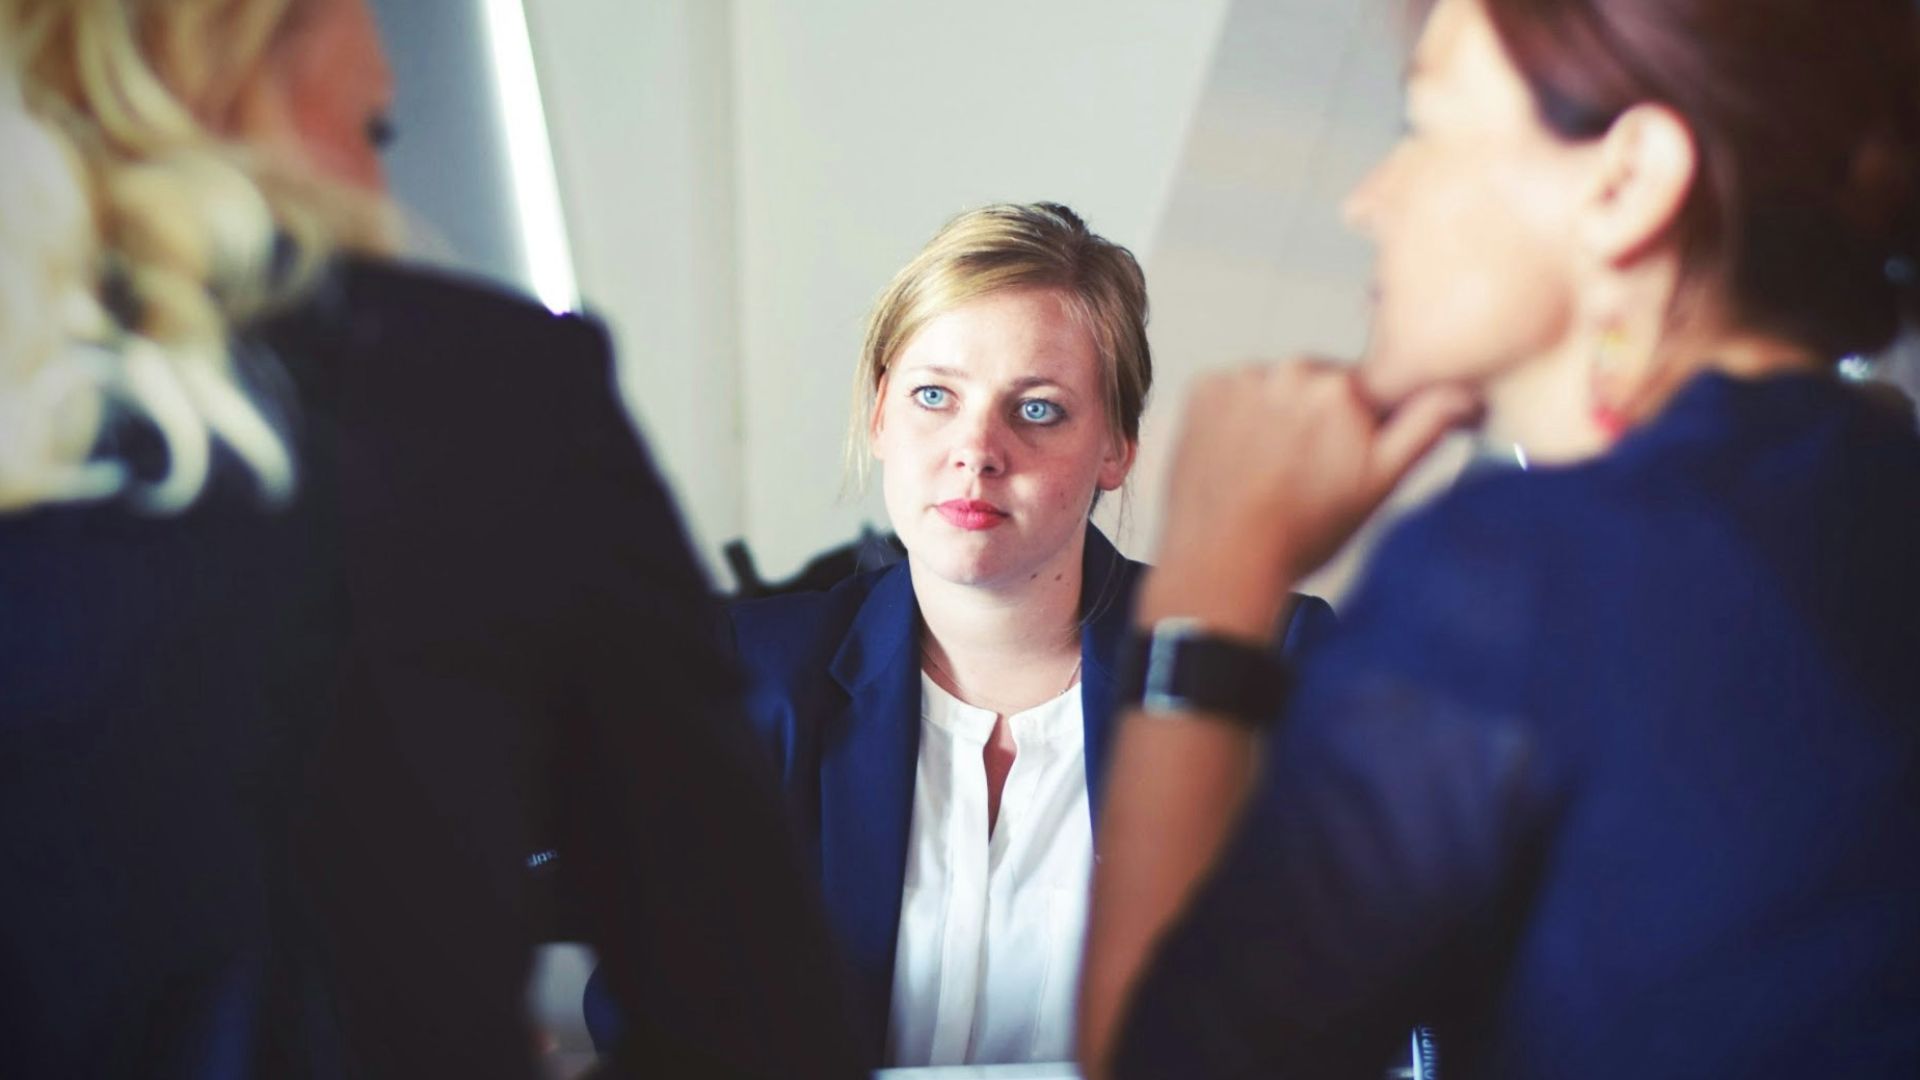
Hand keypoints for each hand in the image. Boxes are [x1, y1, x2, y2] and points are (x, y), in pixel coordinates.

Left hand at [1143, 360, 1477, 636]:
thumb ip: (1425, 426)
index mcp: (1342, 387)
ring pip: (1274, 388)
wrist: (1223, 560)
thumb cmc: (1301, 532)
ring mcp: (1241, 378)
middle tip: (1304, 472)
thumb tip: (1465, 392)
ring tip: (1268, 470)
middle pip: (1317, 385)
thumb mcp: (1380, 484)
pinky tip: (1239, 458)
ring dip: (1275, 416)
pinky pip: (1232, 392)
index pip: (1365, 389)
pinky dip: (1235, 417)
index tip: (1342, 456)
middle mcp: (1291, 370)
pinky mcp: (1203, 389)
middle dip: (1317, 418)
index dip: (1359, 425)